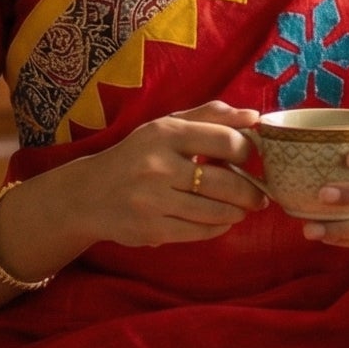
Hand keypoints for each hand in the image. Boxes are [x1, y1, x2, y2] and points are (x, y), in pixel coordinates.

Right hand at [69, 100, 264, 250]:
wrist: (89, 194)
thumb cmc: (138, 155)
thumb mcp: (167, 127)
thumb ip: (210, 116)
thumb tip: (254, 117)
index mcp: (165, 133)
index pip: (225, 141)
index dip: (246, 152)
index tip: (249, 159)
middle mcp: (158, 165)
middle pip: (225, 182)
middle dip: (250, 191)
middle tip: (259, 196)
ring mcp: (153, 200)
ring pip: (215, 210)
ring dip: (237, 211)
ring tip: (242, 209)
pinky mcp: (151, 228)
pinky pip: (199, 231)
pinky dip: (218, 228)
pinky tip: (221, 222)